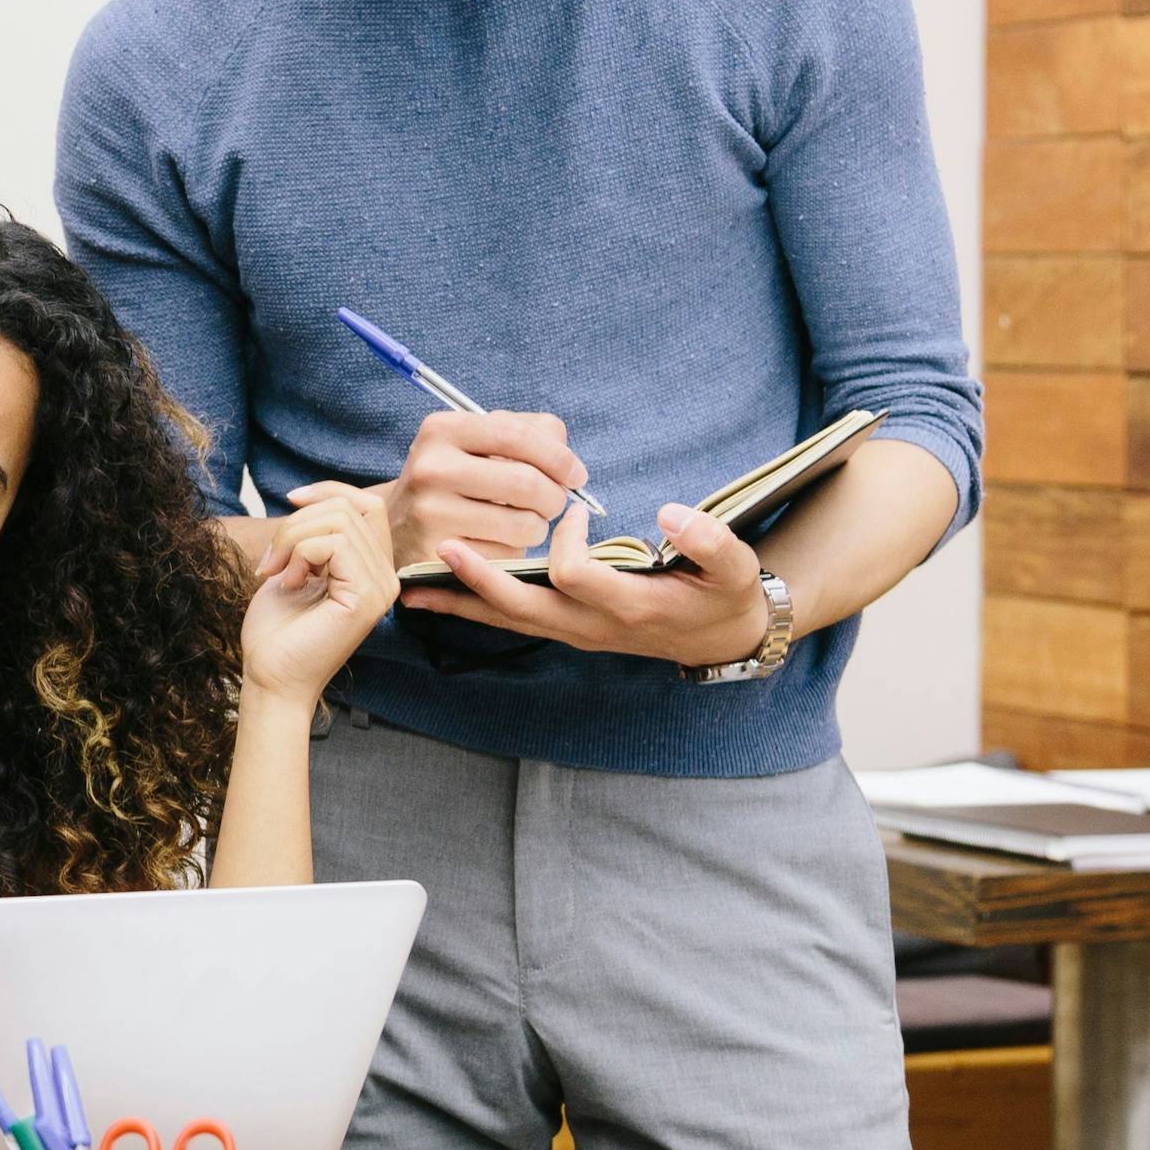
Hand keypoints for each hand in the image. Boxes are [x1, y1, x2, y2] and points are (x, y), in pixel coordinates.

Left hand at [241, 480, 399, 703]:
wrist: (270, 677)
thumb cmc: (277, 630)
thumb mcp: (296, 566)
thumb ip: (315, 533)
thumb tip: (314, 496)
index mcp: (372, 569)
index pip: (366, 504)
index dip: (328, 491)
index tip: (291, 500)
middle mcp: (385, 577)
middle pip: (348, 507)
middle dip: (297, 522)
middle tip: (270, 561)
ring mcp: (380, 588)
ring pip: (339, 521)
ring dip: (292, 540)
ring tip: (277, 573)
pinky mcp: (366, 598)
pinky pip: (334, 544)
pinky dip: (300, 555)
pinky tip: (290, 584)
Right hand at [378, 409, 584, 563]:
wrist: (394, 526)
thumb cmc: (453, 480)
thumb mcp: (476, 443)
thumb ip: (528, 434)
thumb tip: (568, 462)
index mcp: (442, 430)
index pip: (517, 436)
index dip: (558, 457)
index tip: (577, 475)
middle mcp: (430, 468)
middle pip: (527, 483)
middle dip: (555, 497)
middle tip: (552, 504)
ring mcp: (429, 514)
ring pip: (524, 525)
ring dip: (537, 528)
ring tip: (520, 522)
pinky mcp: (436, 556)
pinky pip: (505, 558)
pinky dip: (513, 553)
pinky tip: (496, 543)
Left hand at [400, 495, 770, 667]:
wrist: (722, 638)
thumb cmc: (726, 595)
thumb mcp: (736, 568)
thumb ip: (710, 541)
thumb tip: (671, 513)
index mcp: (632, 605)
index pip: (578, 576)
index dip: (569, 541)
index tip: (575, 511)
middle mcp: (595, 624)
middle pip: (525, 608)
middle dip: (481, 579)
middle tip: (442, 550)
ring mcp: (577, 631)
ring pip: (510, 620)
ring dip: (464, 602)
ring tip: (414, 588)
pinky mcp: (567, 628)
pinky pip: (513, 621)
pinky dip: (476, 608)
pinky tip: (439, 598)